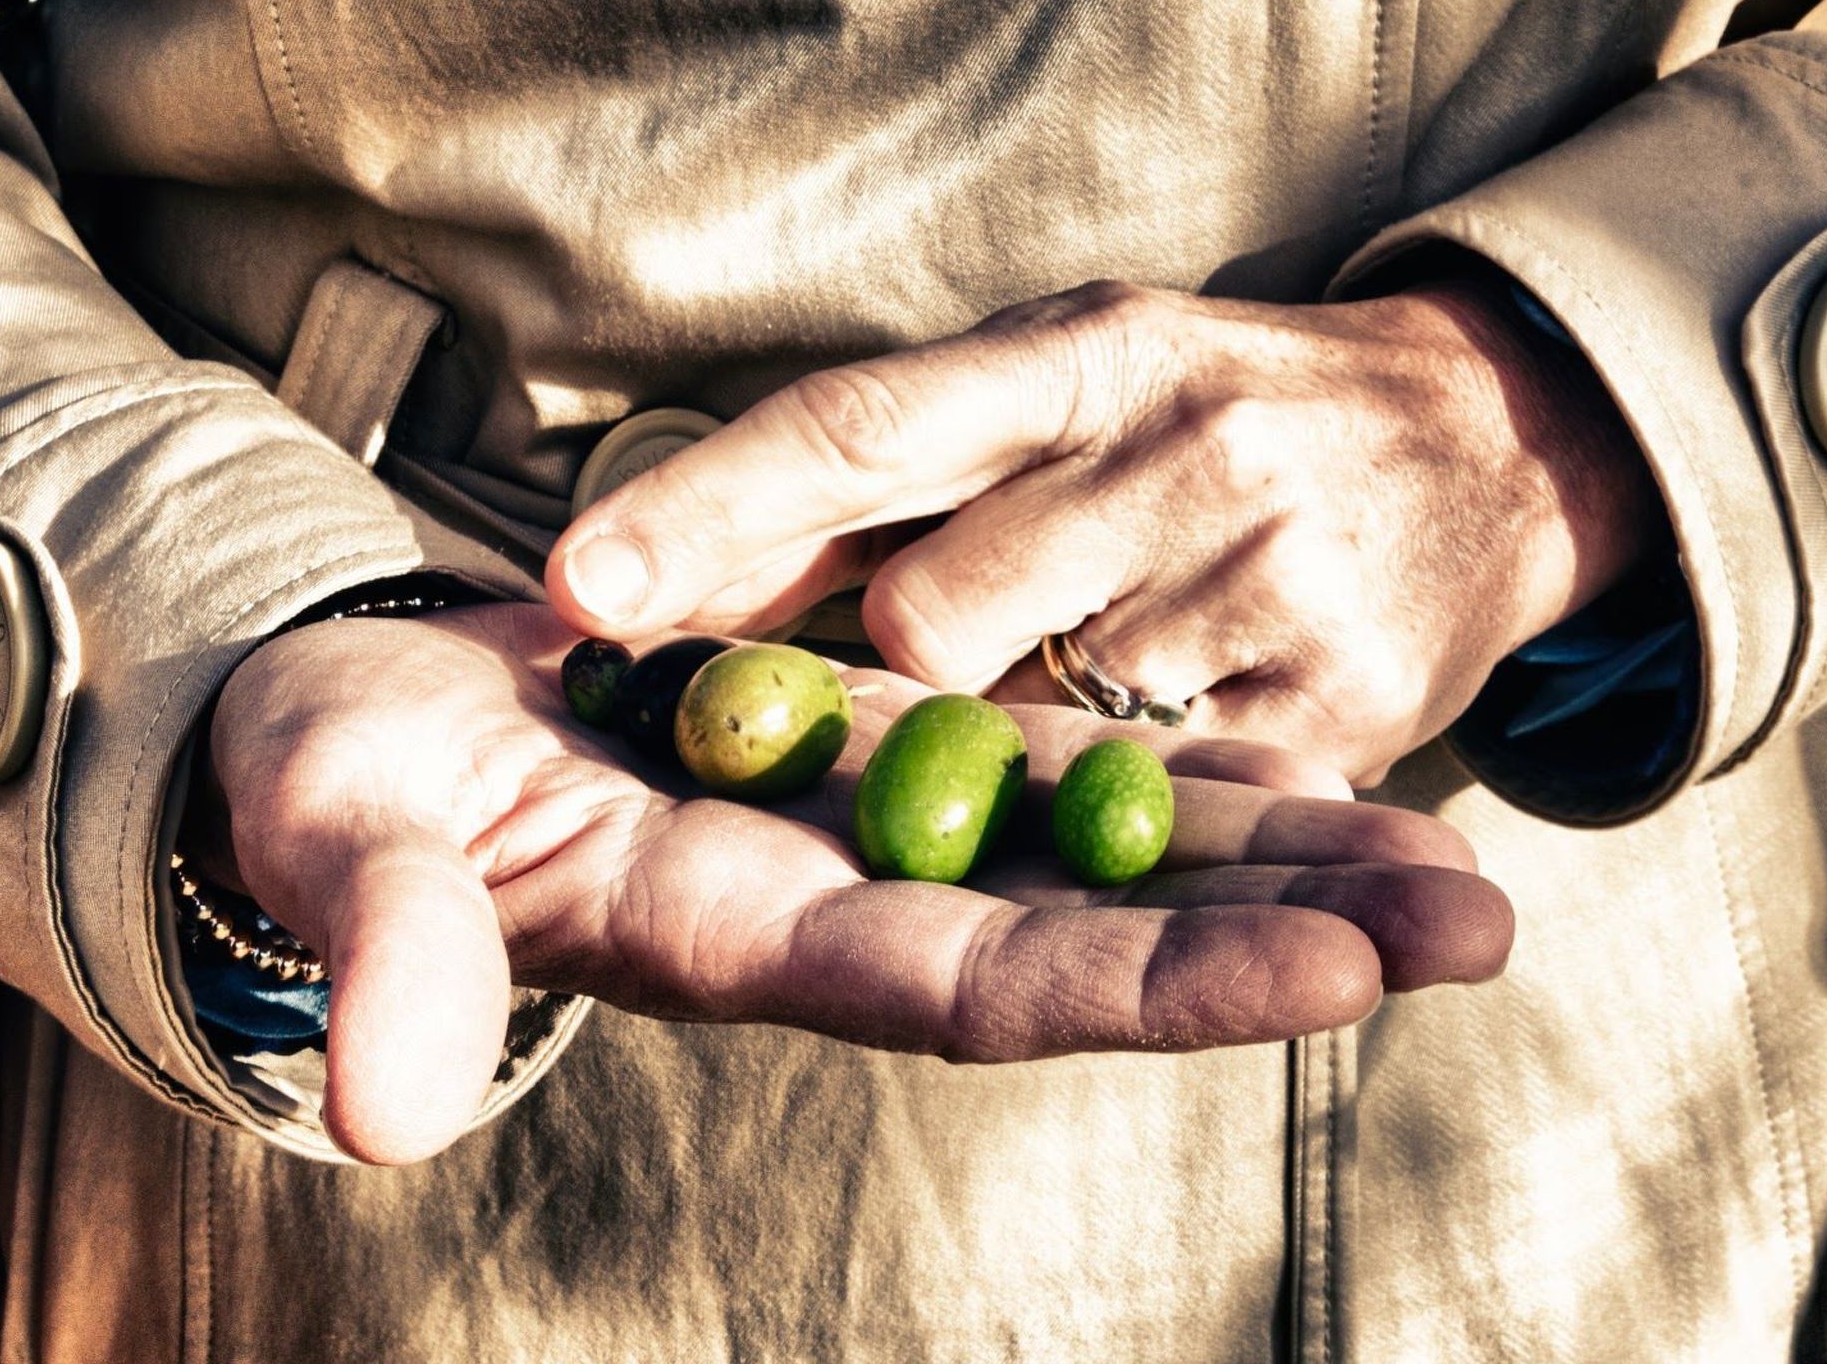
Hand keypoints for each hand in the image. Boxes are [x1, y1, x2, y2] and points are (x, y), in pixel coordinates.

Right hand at [200, 601, 1510, 1164]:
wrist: (370, 727)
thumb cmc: (346, 794)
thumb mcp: (352, 854)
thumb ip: (390, 952)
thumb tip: (378, 1100)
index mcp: (746, 940)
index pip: (972, 984)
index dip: (1146, 984)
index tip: (1333, 976)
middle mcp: (848, 900)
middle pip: (1095, 929)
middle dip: (1284, 934)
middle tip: (1481, 924)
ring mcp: (873, 822)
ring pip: (1102, 846)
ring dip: (1277, 853)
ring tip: (1456, 867)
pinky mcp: (872, 742)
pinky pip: (1050, 757)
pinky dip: (1174, 768)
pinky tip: (1309, 766)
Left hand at [546, 279, 1658, 781]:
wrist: (1489, 438)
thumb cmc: (1209, 414)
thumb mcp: (1062, 380)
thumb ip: (883, 476)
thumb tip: (659, 574)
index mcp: (1085, 347)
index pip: (862, 423)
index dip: (711, 507)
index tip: (573, 589)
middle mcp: (1178, 447)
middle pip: (928, 615)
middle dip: (878, 678)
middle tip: (892, 679)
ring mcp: (1267, 580)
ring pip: (1043, 735)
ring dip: (1009, 751)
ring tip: (1070, 694)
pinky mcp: (1344, 707)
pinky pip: (1169, 806)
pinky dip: (1130, 801)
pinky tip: (1167, 734)